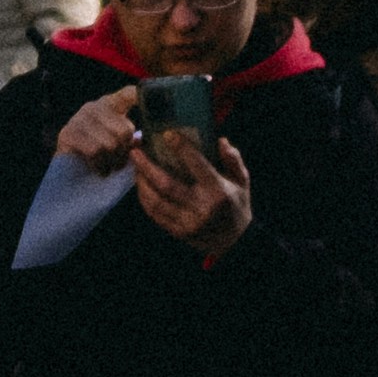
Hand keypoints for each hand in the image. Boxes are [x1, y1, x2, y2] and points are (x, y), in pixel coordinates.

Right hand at [50, 83, 151, 169]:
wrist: (69, 173)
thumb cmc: (101, 156)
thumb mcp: (119, 143)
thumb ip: (132, 138)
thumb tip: (142, 139)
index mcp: (110, 104)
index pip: (130, 93)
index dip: (144, 97)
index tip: (158, 107)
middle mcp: (93, 107)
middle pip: (124, 130)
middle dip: (125, 152)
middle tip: (120, 161)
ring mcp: (78, 118)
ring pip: (109, 143)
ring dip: (112, 162)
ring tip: (109, 167)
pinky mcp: (67, 134)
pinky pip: (94, 151)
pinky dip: (100, 165)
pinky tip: (100, 170)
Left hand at [129, 125, 253, 257]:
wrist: (235, 242)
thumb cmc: (237, 205)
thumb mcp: (242, 181)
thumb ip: (233, 159)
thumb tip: (220, 140)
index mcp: (218, 191)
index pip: (197, 165)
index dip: (181, 148)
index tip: (167, 134)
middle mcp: (201, 207)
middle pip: (166, 184)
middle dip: (147, 166)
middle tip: (135, 151)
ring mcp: (188, 222)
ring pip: (156, 201)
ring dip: (141, 182)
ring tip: (135, 167)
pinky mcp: (178, 232)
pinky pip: (155, 214)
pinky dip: (145, 198)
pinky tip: (141, 186)